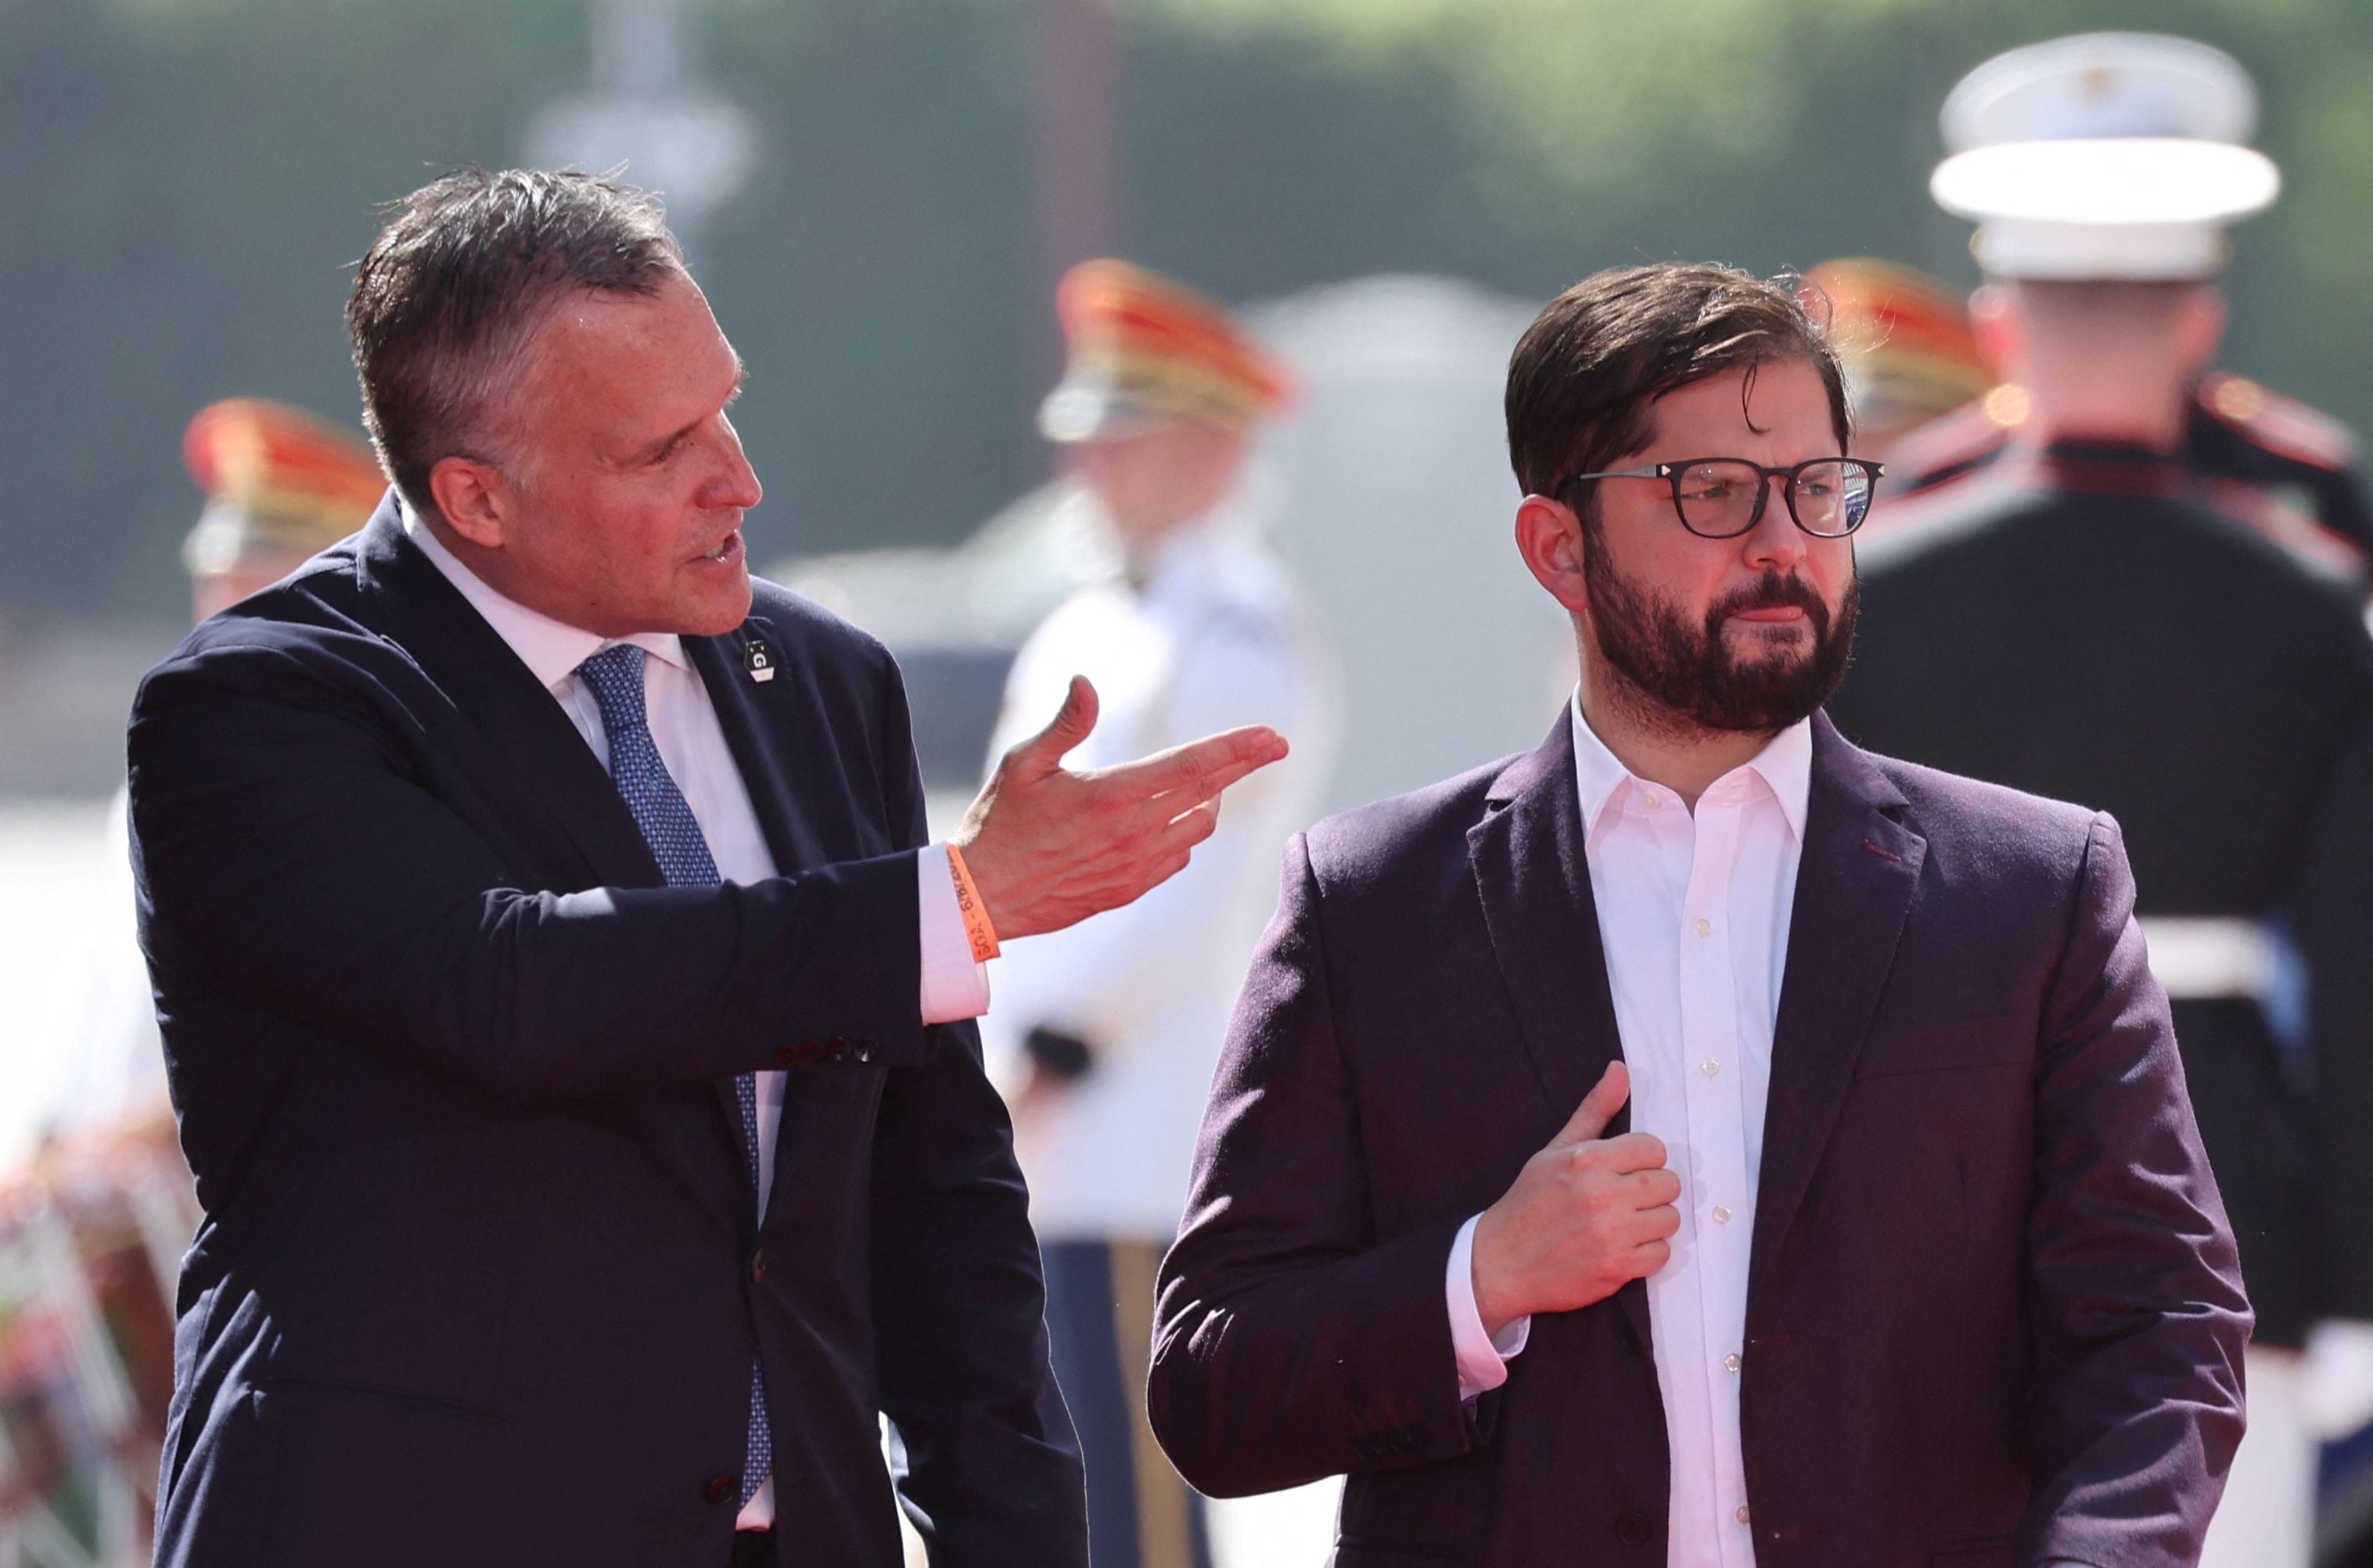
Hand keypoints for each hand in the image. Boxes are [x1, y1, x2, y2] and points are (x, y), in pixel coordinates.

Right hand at [954, 675, 1288, 940]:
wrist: (981, 897)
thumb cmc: (997, 823)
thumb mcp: (1022, 763)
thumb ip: (1064, 724)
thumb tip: (1085, 682)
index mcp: (1112, 794)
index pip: (1192, 766)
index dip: (1238, 748)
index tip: (1273, 737)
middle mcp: (1132, 833)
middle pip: (1209, 792)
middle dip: (1245, 764)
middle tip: (1275, 745)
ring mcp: (1134, 867)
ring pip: (1198, 829)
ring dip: (1209, 801)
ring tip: (1204, 784)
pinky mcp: (1127, 890)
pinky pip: (1176, 859)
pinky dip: (1183, 835)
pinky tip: (1169, 823)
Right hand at [1470, 1061, 1678, 1335]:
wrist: (1501, 1262)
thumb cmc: (1530, 1202)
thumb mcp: (1556, 1150)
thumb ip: (1594, 1110)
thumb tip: (1620, 1069)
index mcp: (1587, 1160)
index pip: (1654, 1148)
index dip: (1643, 1160)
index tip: (1625, 1171)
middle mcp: (1602, 1194)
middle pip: (1668, 1183)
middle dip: (1652, 1190)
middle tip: (1627, 1199)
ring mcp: (1611, 1234)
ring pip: (1670, 1219)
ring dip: (1653, 1223)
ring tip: (1626, 1223)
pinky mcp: (1616, 1268)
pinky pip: (1662, 1254)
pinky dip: (1648, 1253)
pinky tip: (1623, 1247)